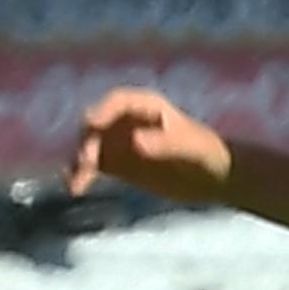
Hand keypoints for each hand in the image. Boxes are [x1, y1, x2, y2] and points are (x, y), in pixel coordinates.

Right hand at [67, 88, 234, 204]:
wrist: (213, 177)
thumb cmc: (207, 154)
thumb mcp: (190, 147)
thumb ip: (164, 143)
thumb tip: (134, 142)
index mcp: (147, 106)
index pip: (118, 102)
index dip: (103, 110)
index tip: (91, 124)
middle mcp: (127, 120)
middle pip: (97, 123)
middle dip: (88, 139)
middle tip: (87, 161)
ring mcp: (120, 142)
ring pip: (90, 146)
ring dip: (79, 160)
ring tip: (75, 182)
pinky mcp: (117, 164)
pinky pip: (92, 166)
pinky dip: (81, 175)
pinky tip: (74, 188)